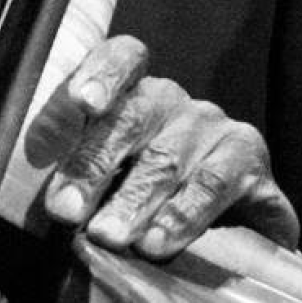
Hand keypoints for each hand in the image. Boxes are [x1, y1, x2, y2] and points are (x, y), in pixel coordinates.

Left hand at [35, 34, 299, 258]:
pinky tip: (158, 243)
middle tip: (67, 211)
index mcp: (133, 96)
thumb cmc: (148, 210)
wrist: (235, 240)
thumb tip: (52, 207)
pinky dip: (181, 215)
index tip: (82, 102)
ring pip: (168, 157)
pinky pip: (213, 184)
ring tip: (107, 236)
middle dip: (94, 164)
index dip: (101, 72)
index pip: (121, 59)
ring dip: (133, 200)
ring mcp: (214, 128)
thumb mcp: (109, 190)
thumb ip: (81, 186)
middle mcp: (174, 103)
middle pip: (133, 116)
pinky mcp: (249, 161)